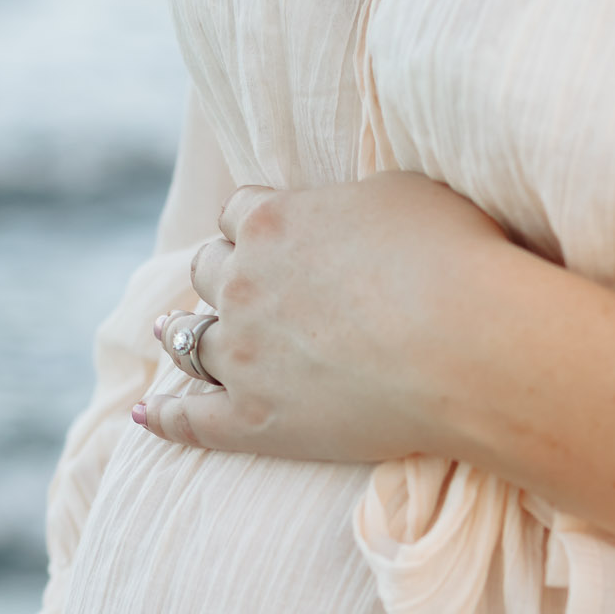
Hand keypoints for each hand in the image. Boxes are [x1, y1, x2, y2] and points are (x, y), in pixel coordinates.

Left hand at [135, 173, 509, 462]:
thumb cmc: (452, 259)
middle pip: (209, 270)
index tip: (266, 236)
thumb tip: (343, 207)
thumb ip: (352, 200)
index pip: (239, 213)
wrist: (466, 346)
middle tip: (228, 286)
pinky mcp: (252, 420)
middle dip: (220, 274)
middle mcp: (242, 284)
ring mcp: (242, 355)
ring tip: (170, 335)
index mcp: (271, 222)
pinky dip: (167, 419)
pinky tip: (148, 417)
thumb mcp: (402, 193)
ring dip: (180, 334)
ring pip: (190, 339)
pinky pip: (192, 421)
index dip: (253, 225)